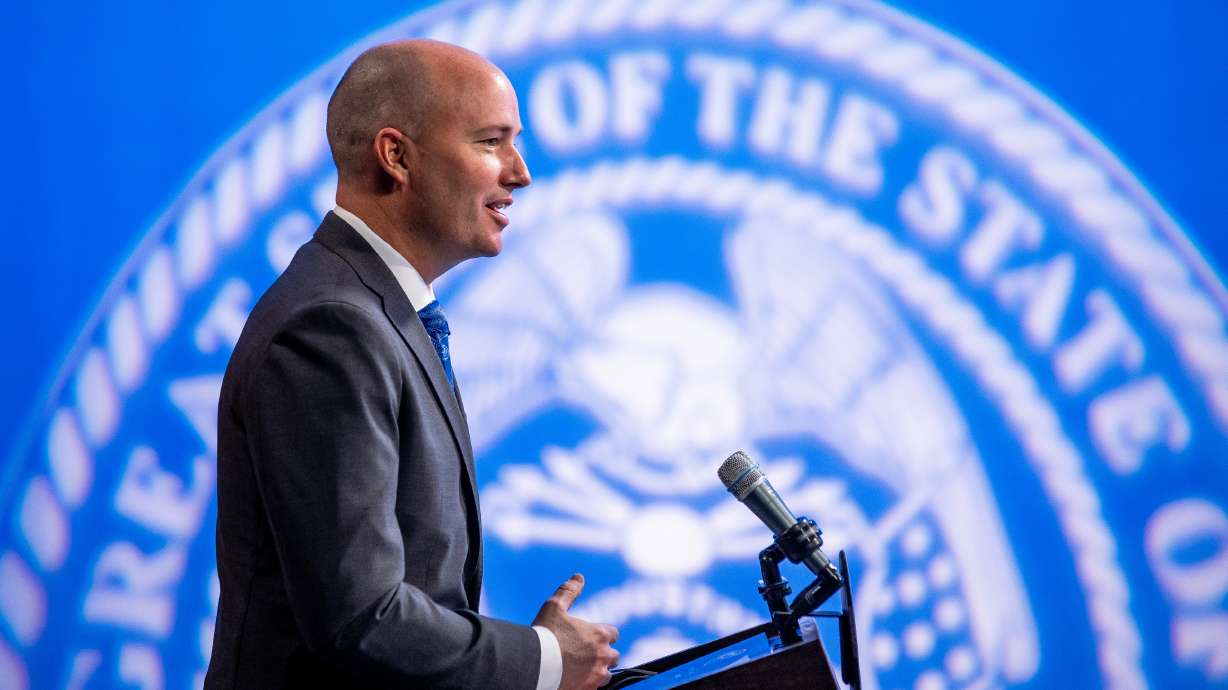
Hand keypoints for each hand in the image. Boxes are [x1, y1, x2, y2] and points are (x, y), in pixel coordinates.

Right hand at [532, 573, 619, 689]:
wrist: (536, 665)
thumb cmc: (546, 634)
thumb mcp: (554, 606)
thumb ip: (569, 591)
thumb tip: (579, 577)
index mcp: (599, 634)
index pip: (613, 633)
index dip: (603, 634)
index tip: (592, 636)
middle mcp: (603, 655)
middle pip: (613, 656)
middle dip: (603, 654)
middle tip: (586, 654)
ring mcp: (597, 675)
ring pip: (607, 674)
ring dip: (598, 671)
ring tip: (582, 669)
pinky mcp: (589, 689)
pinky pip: (596, 688)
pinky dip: (589, 684)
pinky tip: (576, 680)